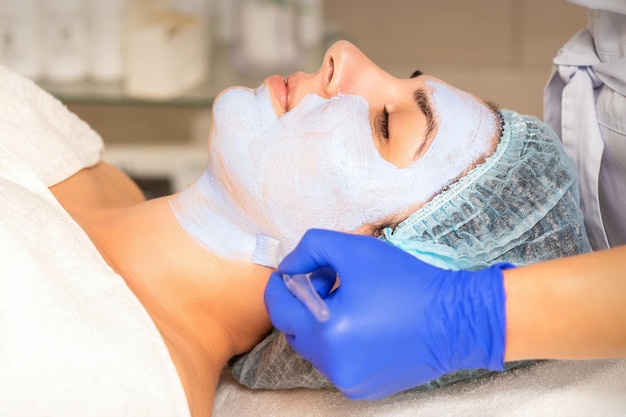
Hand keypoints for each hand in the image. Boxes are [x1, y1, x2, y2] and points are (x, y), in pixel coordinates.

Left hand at [265, 229, 507, 399]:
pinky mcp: (365, 389)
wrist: (458, 320)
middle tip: (330, 280)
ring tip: (351, 301)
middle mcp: (333, 365)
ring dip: (321, 322)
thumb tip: (289, 268)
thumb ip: (311, 248)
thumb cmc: (407, 282)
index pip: (280, 311)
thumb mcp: (355, 249)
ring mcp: (349, 382)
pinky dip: (339, 343)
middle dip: (304, 302)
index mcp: (327, 332)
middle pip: (296, 330)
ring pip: (315, 348)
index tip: (289, 272)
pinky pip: (336, 362)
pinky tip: (365, 323)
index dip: (279, 287)